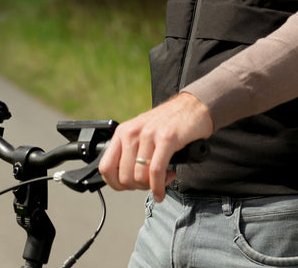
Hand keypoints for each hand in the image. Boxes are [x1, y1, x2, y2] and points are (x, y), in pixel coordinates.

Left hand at [98, 92, 213, 201]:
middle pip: (124, 177)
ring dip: (151, 187)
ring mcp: (148, 135)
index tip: (128, 187)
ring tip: (162, 181)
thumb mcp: (141, 134)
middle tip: (150, 184)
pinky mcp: (166, 138)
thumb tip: (123, 180)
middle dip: (138, 187)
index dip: (115, 184)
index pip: (105, 167)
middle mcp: (132, 132)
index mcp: (122, 132)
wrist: (192, 107)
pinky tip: (162, 190)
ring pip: (140, 176)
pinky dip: (159, 187)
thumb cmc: (168, 124)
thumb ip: (130, 152)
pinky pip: (156, 172)